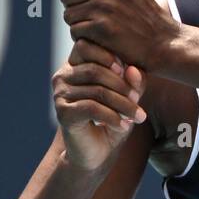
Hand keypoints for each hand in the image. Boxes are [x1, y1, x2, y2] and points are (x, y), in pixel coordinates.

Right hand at [52, 38, 146, 172]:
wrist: (96, 153)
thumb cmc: (112, 118)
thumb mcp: (127, 96)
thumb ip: (132, 81)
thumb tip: (133, 70)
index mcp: (74, 64)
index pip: (84, 45)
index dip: (107, 54)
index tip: (126, 70)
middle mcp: (63, 76)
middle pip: (95, 70)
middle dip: (122, 85)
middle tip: (139, 100)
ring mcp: (60, 94)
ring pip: (98, 91)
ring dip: (123, 105)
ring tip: (138, 116)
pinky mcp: (63, 113)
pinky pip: (92, 108)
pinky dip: (113, 117)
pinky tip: (124, 126)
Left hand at [58, 0, 176, 72]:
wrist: (163, 42)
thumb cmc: (141, 14)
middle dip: (74, 5)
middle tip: (91, 14)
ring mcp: (105, 6)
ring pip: (68, 14)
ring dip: (78, 23)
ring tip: (98, 26)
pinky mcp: (102, 28)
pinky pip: (75, 31)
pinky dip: (84, 38)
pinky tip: (100, 38)